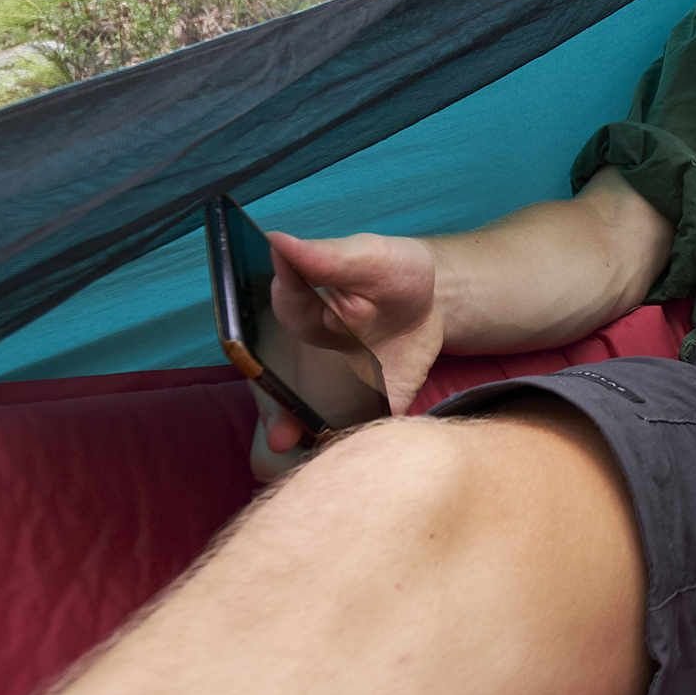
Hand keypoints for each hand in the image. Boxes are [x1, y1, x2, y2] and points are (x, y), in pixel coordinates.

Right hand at [251, 230, 443, 474]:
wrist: (437, 298)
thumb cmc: (392, 269)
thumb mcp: (367, 256)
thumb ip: (325, 257)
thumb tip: (277, 241)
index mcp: (294, 314)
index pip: (264, 337)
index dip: (260, 357)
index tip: (259, 371)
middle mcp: (303, 357)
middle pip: (278, 391)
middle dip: (276, 414)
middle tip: (280, 433)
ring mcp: (332, 386)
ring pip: (309, 418)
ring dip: (307, 436)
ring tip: (308, 451)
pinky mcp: (368, 405)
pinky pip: (356, 430)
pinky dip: (356, 442)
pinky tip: (361, 453)